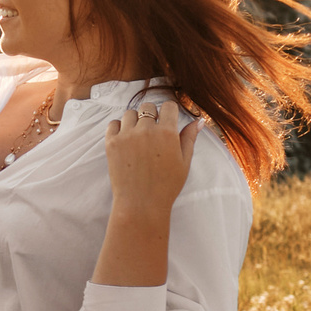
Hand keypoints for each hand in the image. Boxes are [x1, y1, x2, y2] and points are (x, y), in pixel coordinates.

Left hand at [104, 100, 200, 221]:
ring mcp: (126, 135)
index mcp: (167, 133)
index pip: (168, 106)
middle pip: (148, 106)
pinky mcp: (111, 142)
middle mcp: (146, 130)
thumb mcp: (184, 162)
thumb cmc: (167, 185)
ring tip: (139, 137)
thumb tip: (198, 121)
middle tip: (153, 131)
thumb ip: (189, 138)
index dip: (169, 112)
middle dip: (152, 114)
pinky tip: (126, 140)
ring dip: (135, 121)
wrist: (141, 203)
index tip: (168, 120)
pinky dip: (119, 128)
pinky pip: (113, 123)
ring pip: (130, 113)